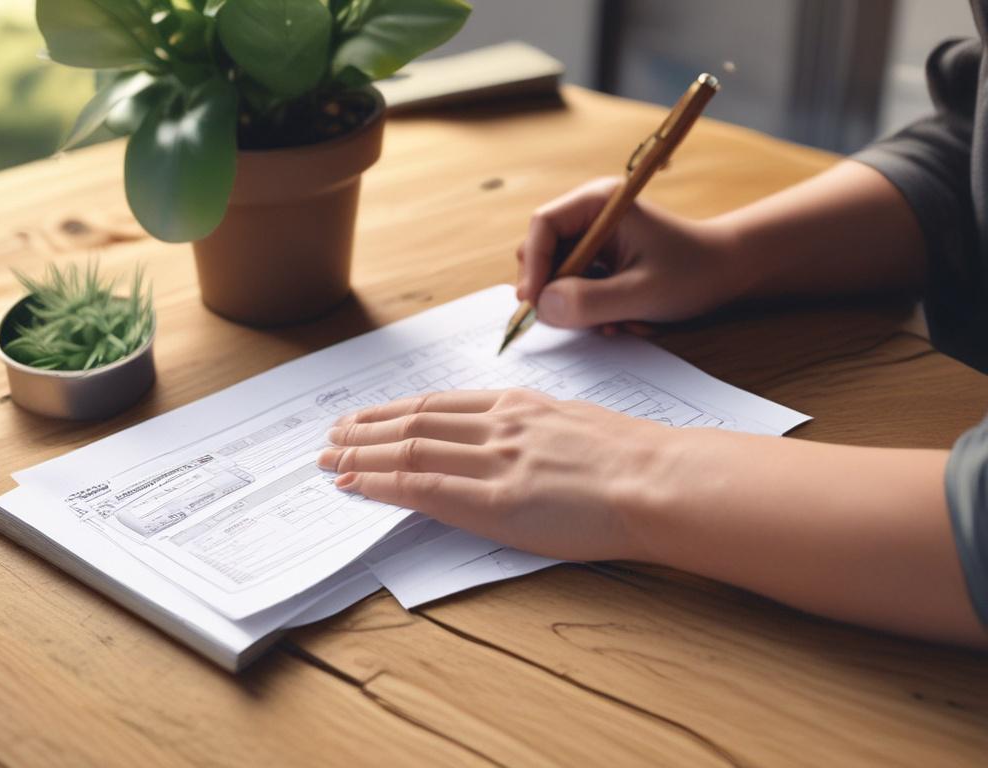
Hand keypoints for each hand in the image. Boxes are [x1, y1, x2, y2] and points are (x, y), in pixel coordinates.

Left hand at [318, 389, 666, 560]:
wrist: (659, 478)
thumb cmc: (633, 456)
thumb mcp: (576, 422)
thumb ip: (535, 427)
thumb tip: (511, 438)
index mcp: (519, 406)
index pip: (439, 405)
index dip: (396, 412)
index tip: (369, 418)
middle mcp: (498, 424)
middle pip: (415, 420)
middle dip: (366, 428)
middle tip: (332, 435)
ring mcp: (494, 460)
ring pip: (410, 447)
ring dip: (363, 453)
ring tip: (329, 459)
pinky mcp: (496, 501)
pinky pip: (424, 485)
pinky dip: (383, 482)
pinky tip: (357, 484)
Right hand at [517, 178, 743, 329]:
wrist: (728, 274)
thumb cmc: (694, 273)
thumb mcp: (642, 293)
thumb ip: (590, 301)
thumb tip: (542, 307)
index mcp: (600, 203)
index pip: (543, 225)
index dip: (534, 265)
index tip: (533, 302)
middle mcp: (590, 215)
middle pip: (543, 252)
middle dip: (555, 291)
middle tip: (571, 320)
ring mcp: (593, 239)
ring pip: (557, 276)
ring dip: (577, 306)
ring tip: (613, 322)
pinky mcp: (600, 261)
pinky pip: (574, 288)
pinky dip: (590, 310)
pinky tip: (620, 320)